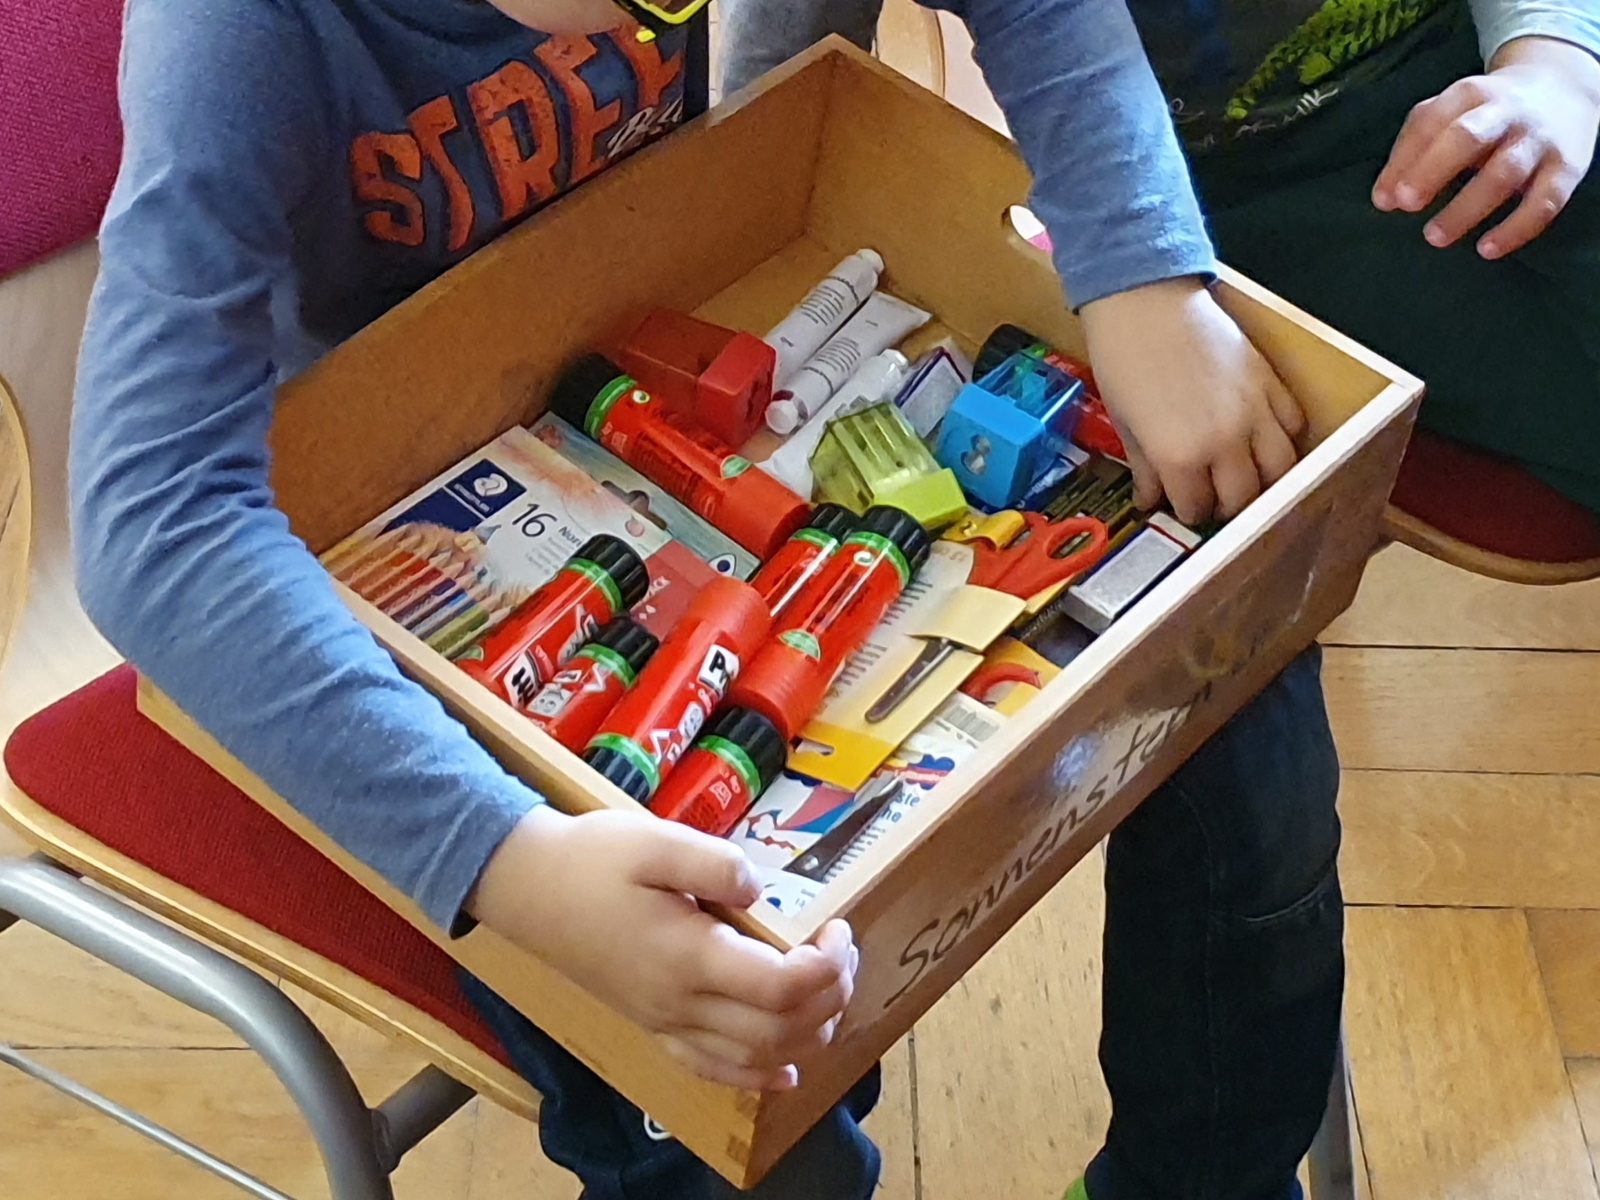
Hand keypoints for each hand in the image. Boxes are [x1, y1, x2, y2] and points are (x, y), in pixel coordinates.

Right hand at [467, 805, 855, 1090]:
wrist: (527, 886)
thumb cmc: (592, 859)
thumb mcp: (656, 841)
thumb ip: (717, 864)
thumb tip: (761, 889)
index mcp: (688, 957)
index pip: (782, 986)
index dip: (827, 965)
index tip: (837, 928)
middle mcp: (680, 1003)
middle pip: (780, 1028)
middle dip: (830, 996)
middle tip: (841, 952)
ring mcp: (664, 1020)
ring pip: (755, 1057)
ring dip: (808, 1033)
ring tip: (828, 991)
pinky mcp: (651, 1024)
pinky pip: (711, 1069)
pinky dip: (757, 1077)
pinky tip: (785, 1072)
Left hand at [1079, 277, 1304, 524]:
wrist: (1144, 299)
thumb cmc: (1123, 359)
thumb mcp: (1125, 422)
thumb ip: (1145, 467)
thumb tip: (1150, 500)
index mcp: (1181, 456)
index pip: (1197, 508)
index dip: (1187, 512)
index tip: (1181, 507)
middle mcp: (1225, 441)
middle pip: (1244, 498)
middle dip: (1227, 506)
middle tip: (1213, 499)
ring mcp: (1254, 411)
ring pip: (1281, 470)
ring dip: (1265, 482)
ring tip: (1246, 479)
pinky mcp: (1271, 382)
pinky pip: (1294, 424)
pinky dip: (1284, 438)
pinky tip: (1264, 439)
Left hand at [1371, 36, 1599, 257]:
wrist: (1565, 87)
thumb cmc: (1489, 112)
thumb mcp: (1450, 112)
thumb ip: (1413, 148)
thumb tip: (1384, 198)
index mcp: (1470, 94)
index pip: (1432, 121)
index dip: (1406, 160)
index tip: (1385, 199)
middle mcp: (1507, 112)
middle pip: (1469, 138)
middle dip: (1434, 171)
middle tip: (1407, 204)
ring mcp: (1538, 139)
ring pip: (1504, 172)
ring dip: (1467, 208)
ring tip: (1435, 236)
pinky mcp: (1566, 168)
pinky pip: (1544, 201)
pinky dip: (1516, 228)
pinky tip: (1487, 248)